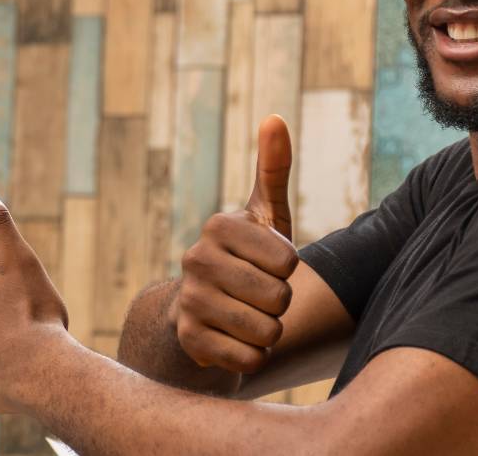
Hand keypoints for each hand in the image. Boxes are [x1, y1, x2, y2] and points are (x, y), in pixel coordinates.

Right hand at [173, 115, 297, 373]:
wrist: (202, 309)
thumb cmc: (247, 257)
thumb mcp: (263, 214)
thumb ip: (273, 168)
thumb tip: (275, 118)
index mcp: (218, 225)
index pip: (287, 260)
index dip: (288, 268)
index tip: (271, 265)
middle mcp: (196, 260)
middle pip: (278, 297)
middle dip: (280, 304)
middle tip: (261, 296)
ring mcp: (189, 301)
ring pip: (265, 331)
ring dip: (269, 332)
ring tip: (250, 318)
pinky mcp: (188, 341)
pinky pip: (248, 360)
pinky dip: (253, 358)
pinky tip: (236, 342)